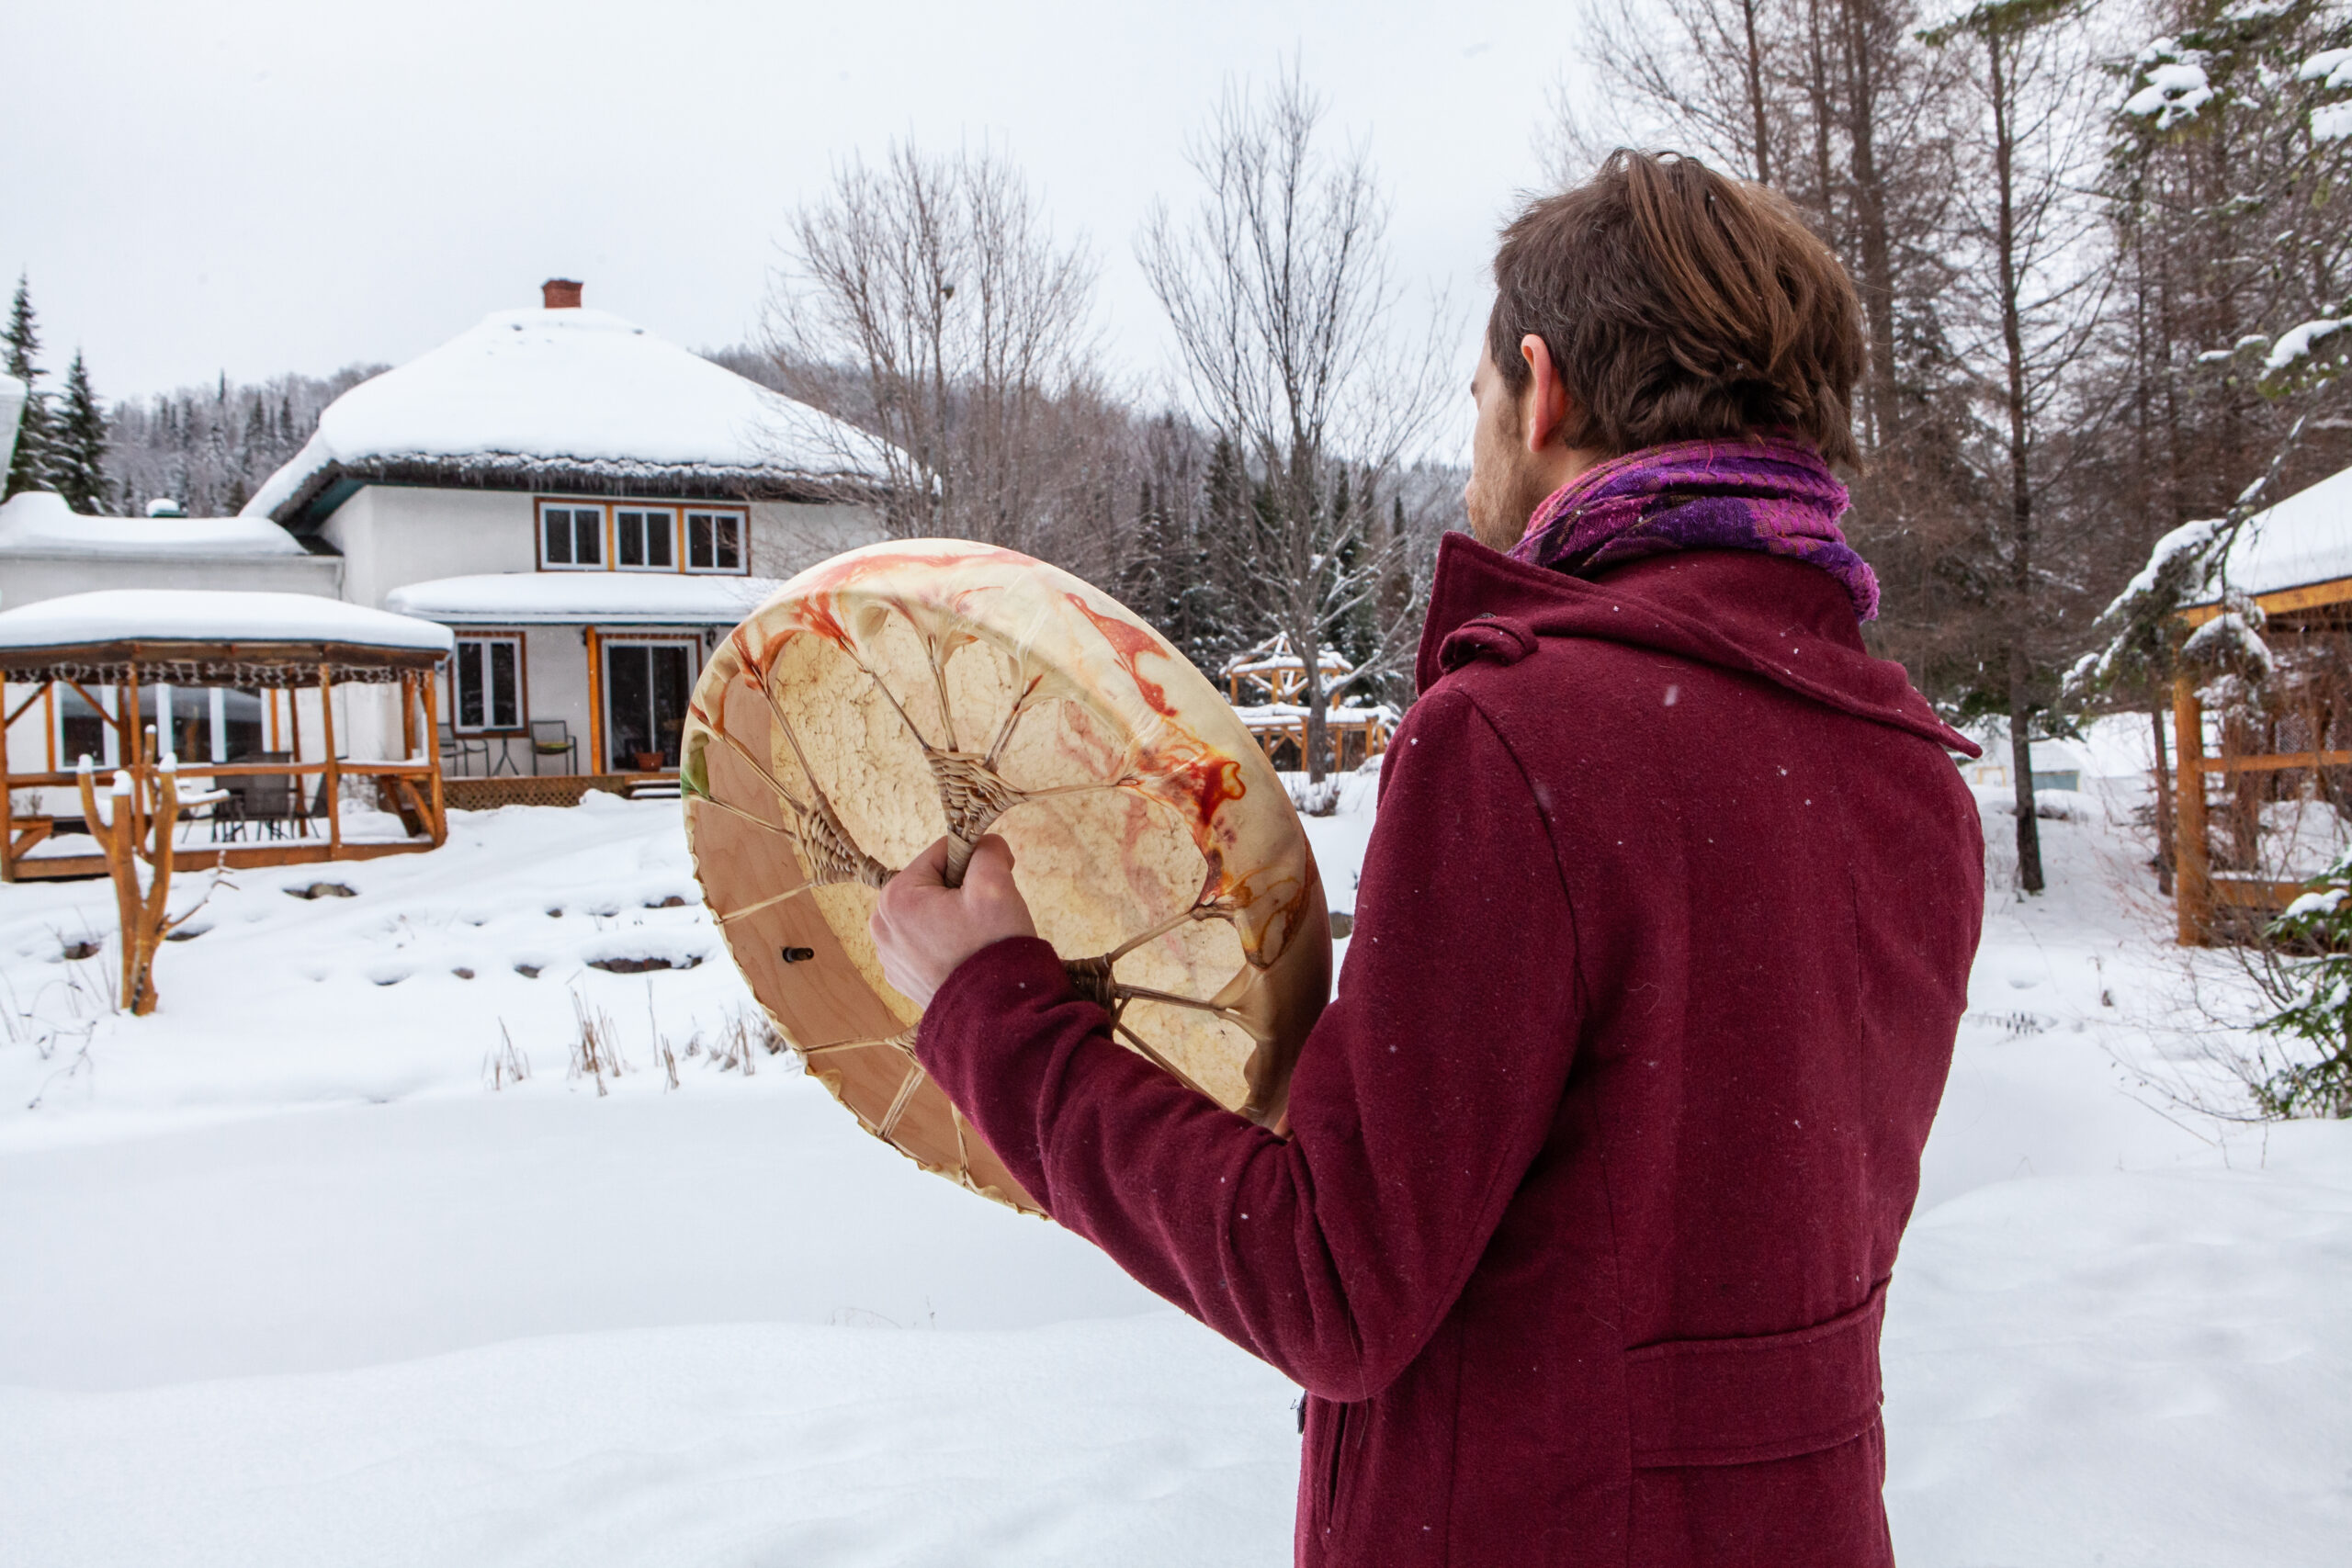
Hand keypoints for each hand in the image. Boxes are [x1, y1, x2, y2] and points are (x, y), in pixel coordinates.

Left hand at [869, 834, 1037, 1007]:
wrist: (994, 1017)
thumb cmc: (991, 948)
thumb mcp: (996, 885)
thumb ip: (988, 850)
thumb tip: (985, 843)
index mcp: (896, 896)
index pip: (941, 853)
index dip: (976, 861)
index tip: (997, 881)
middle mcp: (881, 925)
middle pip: (932, 884)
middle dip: (963, 891)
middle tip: (987, 916)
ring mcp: (889, 955)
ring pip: (930, 913)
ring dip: (955, 917)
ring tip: (977, 940)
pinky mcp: (902, 977)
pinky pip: (926, 943)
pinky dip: (946, 944)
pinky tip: (966, 959)